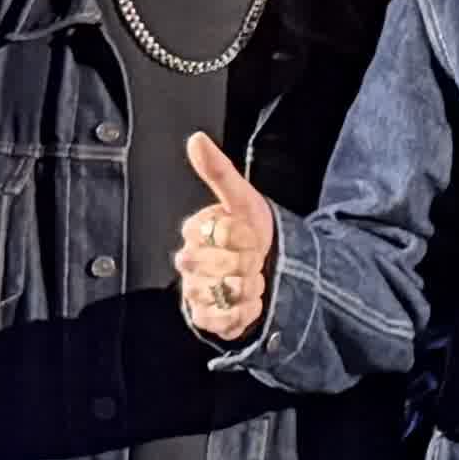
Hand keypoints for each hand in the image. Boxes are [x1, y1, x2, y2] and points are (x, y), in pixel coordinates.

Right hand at [176, 132, 275, 340]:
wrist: (270, 268)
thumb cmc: (253, 231)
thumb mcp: (241, 198)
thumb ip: (218, 171)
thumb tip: (196, 139)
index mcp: (194, 231)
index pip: (224, 233)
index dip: (247, 237)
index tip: (253, 236)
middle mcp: (189, 262)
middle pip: (224, 267)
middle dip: (250, 264)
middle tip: (254, 260)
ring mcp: (194, 292)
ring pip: (226, 294)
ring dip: (251, 289)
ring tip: (254, 281)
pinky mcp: (205, 319)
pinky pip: (225, 320)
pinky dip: (246, 313)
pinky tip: (250, 302)